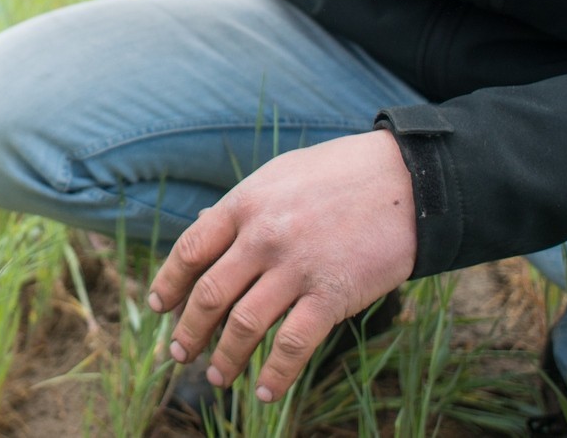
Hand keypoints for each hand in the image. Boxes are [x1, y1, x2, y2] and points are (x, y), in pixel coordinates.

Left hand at [145, 130, 416, 402]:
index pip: (190, 249)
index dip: (168, 282)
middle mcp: (263, 237)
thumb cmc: (341, 175)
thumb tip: (202, 227)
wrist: (407, 181)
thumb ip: (243, 207)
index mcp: (245, 204)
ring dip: (225, 357)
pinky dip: (275, 373)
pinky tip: (266, 391)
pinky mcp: (332, 294)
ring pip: (244, 324)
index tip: (159, 307)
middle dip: (189, 330)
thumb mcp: (279, 177)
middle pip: (209, 294)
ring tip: (217, 376)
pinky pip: (293, 345)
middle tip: (178, 353)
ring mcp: (297, 267)